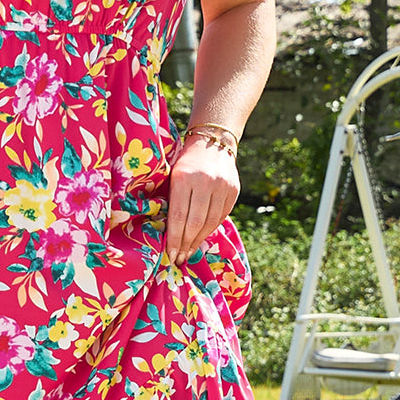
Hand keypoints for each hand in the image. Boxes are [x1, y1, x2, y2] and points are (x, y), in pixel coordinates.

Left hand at [165, 136, 239, 263]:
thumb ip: (170, 199)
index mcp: (183, 177)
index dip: (175, 238)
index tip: (170, 254)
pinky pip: (221, 216)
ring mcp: (222, 186)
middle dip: (186, 244)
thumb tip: (166, 233)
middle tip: (179, 259)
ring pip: (210, 222)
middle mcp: (205, 181)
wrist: (212, 141)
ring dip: (198, 241)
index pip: (179, 216)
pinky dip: (210, 229)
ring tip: (189, 252)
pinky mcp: (233, 190)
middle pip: (195, 222)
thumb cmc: (183, 161)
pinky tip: (201, 238)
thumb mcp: (172, 175)